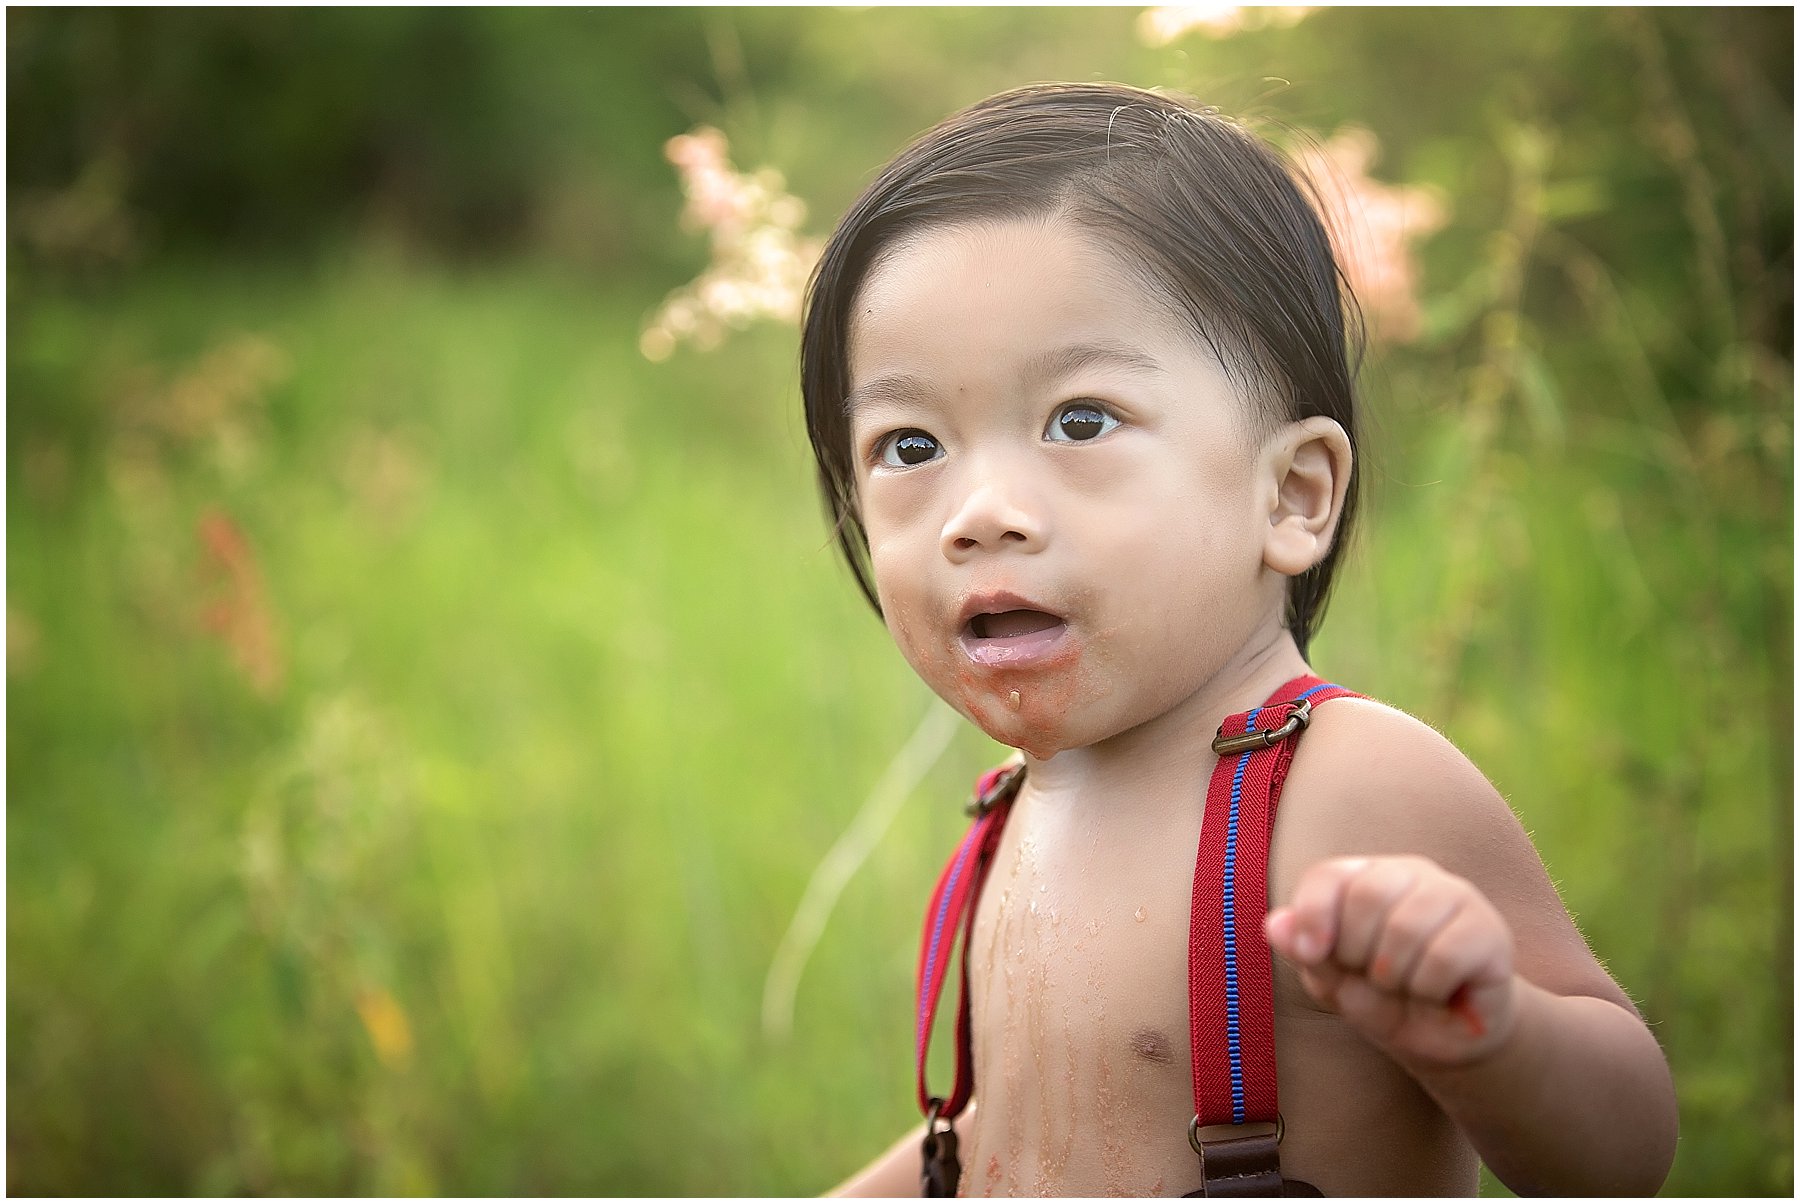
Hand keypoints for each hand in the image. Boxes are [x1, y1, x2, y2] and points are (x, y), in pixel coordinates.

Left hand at [1264, 855, 1516, 1066]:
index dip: (1313, 914)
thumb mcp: (1335, 984)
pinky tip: (1436, 993)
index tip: (1311, 955)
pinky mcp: (1489, 929)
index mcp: (1364, 877)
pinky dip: (1428, 989)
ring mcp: (1455, 896)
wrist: (1443, 1039)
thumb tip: (1275, 925)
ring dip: (1393, 976)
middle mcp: (1411, 874)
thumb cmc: (1383, 1000)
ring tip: (1404, 987)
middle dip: (1357, 953)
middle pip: (1367, 894)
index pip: (1329, 875)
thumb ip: (1308, 953)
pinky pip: (1445, 956)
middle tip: (1371, 978)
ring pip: (1407, 926)